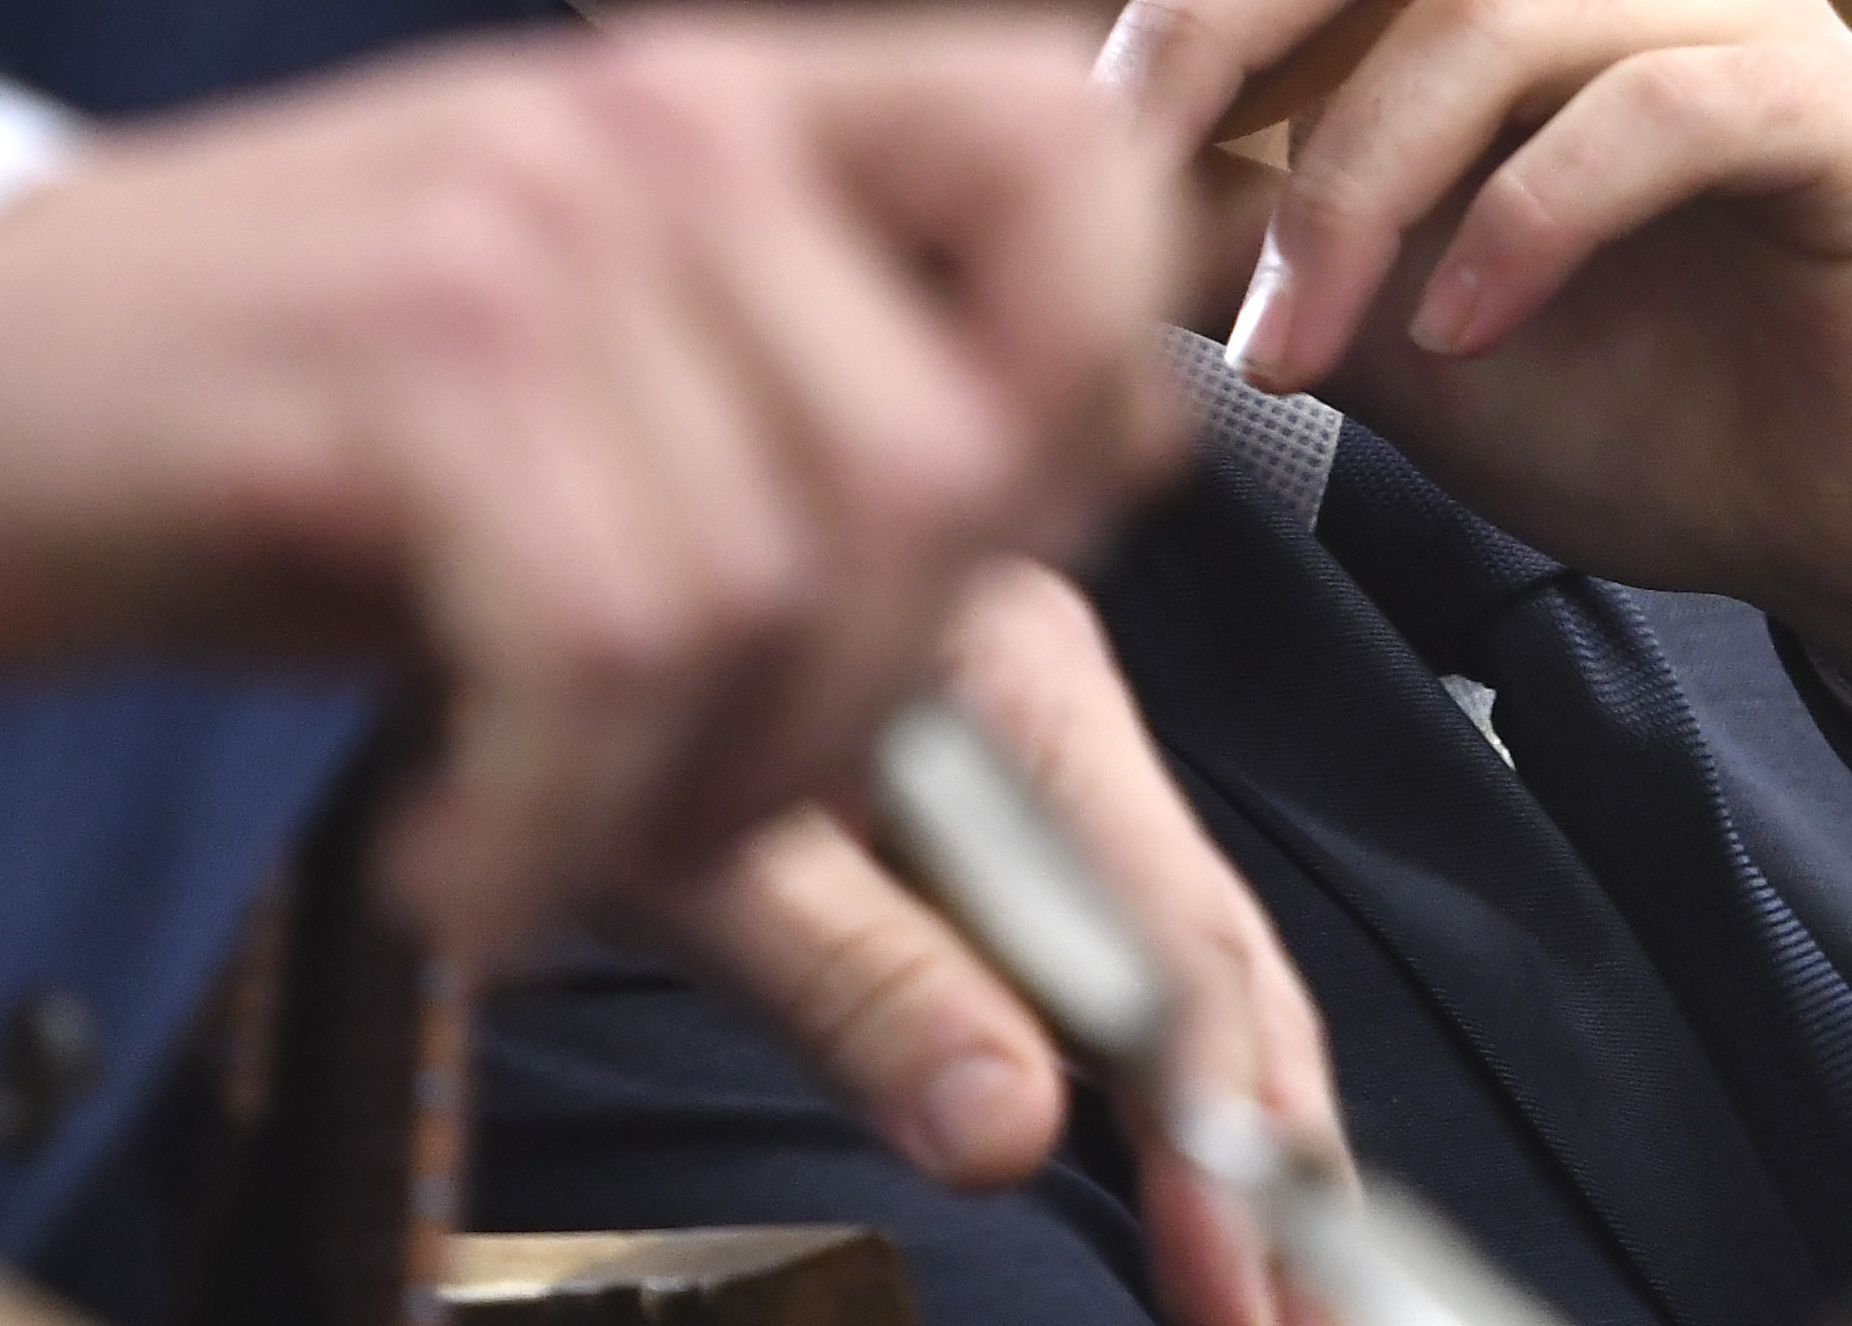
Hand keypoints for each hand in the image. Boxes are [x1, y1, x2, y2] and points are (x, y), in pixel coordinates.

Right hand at [0, 7, 1188, 961]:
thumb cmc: (288, 428)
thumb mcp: (591, 434)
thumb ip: (847, 503)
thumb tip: (1124, 610)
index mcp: (740, 97)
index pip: (1071, 151)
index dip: (1093, 380)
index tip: (972, 562)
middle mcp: (665, 118)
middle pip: (956, 464)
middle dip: (862, 711)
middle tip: (702, 801)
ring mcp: (538, 220)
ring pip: (787, 583)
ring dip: (689, 798)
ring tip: (555, 834)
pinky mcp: (406, 355)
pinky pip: (606, 649)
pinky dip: (552, 828)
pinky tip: (458, 866)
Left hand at [636, 562, 1336, 1325]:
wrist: (545, 598)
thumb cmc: (580, 699)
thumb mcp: (692, 853)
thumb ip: (857, 981)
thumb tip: (1006, 1129)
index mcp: (1016, 675)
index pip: (1166, 932)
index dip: (1212, 1123)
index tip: (1230, 1272)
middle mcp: (1058, 698)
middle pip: (1214, 948)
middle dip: (1273, 1152)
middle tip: (1306, 1322)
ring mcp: (1038, 747)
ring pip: (1186, 955)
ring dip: (1241, 1126)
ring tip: (1281, 1284)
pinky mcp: (998, 798)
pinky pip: (1119, 944)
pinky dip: (1167, 1071)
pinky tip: (1200, 1169)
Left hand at [1094, 0, 1851, 747]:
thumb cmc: (1632, 393)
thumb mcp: (1385, 315)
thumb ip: (1246, 230)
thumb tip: (1053, 183)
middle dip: (1215, 11)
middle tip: (1115, 158)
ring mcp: (1738, 4)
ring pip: (1479, 24)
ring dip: (1351, 199)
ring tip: (1286, 353)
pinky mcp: (1834, 107)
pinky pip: (1643, 112)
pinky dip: (1523, 225)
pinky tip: (1457, 334)